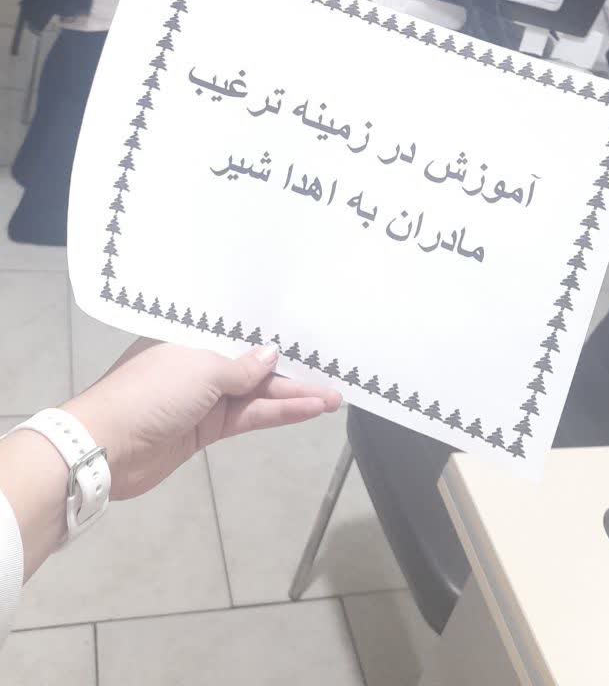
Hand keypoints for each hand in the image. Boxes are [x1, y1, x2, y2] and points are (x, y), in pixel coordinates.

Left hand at [66, 340, 340, 499]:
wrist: (108, 447)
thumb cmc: (150, 392)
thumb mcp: (201, 369)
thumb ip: (241, 366)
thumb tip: (271, 354)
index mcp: (190, 335)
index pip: (237, 328)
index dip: (272, 330)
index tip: (307, 327)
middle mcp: (199, 362)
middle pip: (253, 363)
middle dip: (292, 370)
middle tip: (333, 371)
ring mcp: (204, 397)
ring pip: (257, 393)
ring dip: (293, 396)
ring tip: (333, 397)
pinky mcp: (208, 428)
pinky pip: (249, 416)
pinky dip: (277, 414)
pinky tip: (307, 410)